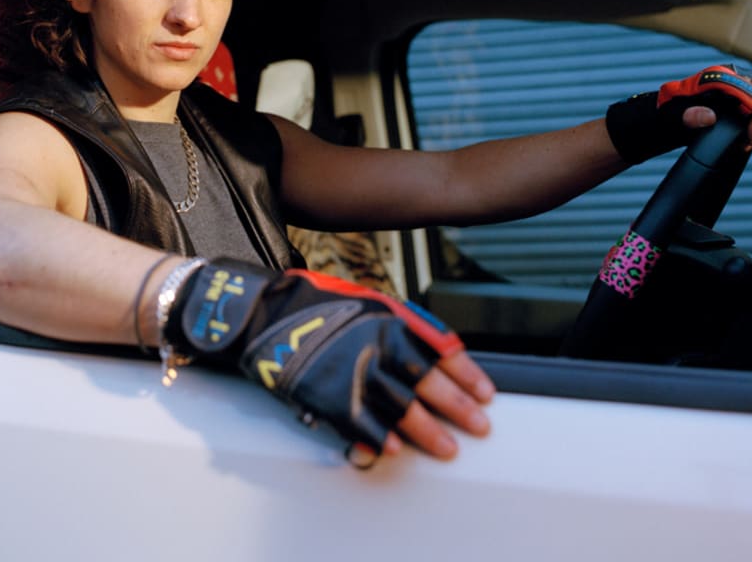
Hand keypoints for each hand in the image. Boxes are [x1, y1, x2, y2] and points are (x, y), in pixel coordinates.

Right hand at [165, 258, 493, 464]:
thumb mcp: (368, 301)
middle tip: (479, 425)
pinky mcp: (330, 398)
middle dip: (459, 407)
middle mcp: (376, 349)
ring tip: (448, 448)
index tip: (486, 392)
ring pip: (403, 410)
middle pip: (429, 385)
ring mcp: (354, 376)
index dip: (467, 374)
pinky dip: (382, 441)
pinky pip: (363, 427)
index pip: (440, 351)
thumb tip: (441, 348)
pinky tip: (397, 450)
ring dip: (429, 432)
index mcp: (389, 321)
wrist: (265, 314)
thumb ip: (405, 323)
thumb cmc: (317, 303)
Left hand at [606, 65, 751, 163]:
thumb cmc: (663, 115)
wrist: (659, 122)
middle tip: (750, 140)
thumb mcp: (669, 117)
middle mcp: (728, 82)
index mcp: (713, 77)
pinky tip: (747, 140)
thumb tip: (708, 117)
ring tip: (748, 141)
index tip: (751, 135)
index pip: (748, 88)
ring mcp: (734, 95)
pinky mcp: (736, 107)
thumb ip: (686, 116)